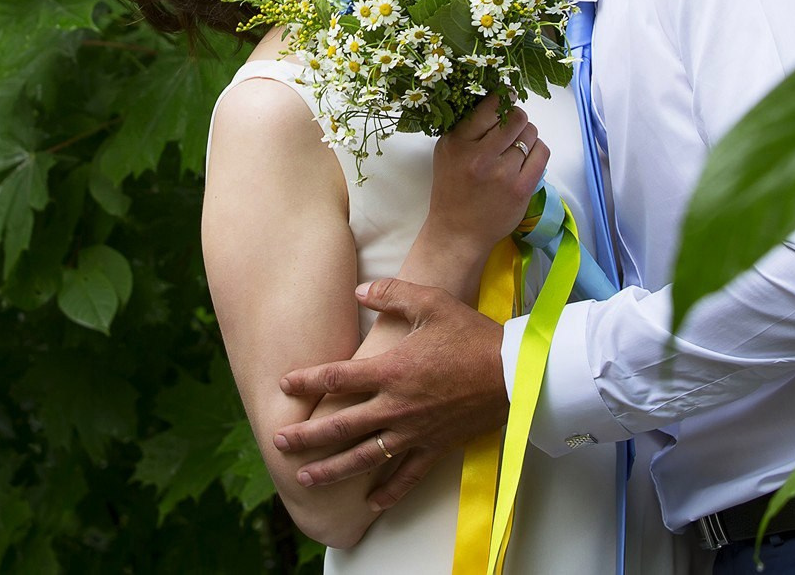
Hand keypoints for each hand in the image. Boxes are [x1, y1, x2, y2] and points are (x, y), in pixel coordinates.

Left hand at [274, 277, 508, 508]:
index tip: (284, 384)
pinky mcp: (436, 448)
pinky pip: (407, 476)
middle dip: (306, 437)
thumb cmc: (472, 335)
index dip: (307, 381)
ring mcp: (415, 431)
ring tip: (305, 480)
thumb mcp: (431, 303)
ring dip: (332, 470)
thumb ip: (391, 295)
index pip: (337, 379)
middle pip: (341, 426)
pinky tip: (371, 504)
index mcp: (391, 370)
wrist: (515, 371)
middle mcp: (396, 406)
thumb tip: (359, 290)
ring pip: (365, 457)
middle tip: (279, 443)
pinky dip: (389, 492)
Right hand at [422, 96, 548, 256]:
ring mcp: (502, 174)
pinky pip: (542, 153)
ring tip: (517, 146)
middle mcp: (480, 157)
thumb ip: (467, 128)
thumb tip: (496, 98)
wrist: (458, 232)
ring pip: (531, 134)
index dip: (504, 98)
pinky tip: (528, 156)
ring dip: (528, 135)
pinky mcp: (521, 188)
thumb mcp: (447, 153)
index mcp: (458, 143)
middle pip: (516, 117)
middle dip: (517, 117)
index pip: (490, 107)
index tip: (507, 98)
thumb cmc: (452, 189)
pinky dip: (538, 149)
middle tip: (513, 125)